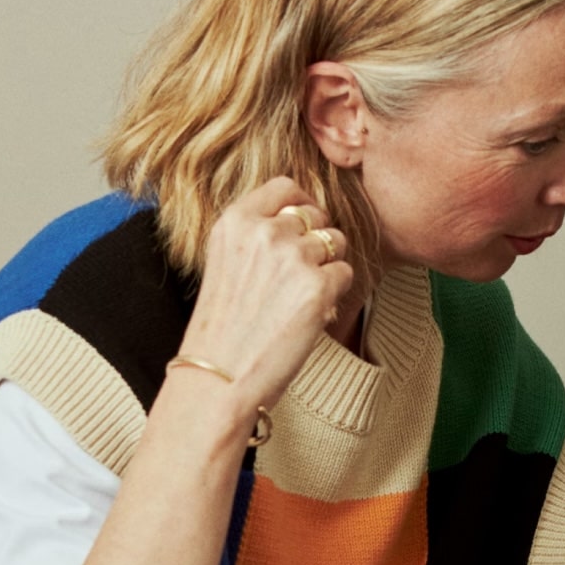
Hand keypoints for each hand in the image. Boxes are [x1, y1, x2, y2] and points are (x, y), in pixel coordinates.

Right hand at [175, 178, 354, 417]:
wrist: (218, 378)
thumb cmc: (222, 327)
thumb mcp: (225, 261)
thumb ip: (257, 233)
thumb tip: (301, 214)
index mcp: (236, 221)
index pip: (285, 186)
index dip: (301, 204)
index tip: (303, 224)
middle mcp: (265, 231)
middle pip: (316, 214)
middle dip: (316, 240)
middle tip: (299, 275)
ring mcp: (294, 256)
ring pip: (336, 242)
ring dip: (328, 266)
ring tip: (301, 296)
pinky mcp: (318, 286)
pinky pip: (346, 274)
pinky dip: (335, 293)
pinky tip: (309, 313)